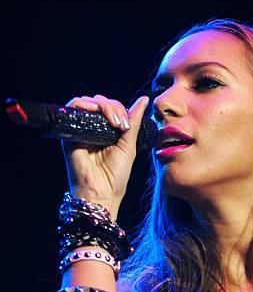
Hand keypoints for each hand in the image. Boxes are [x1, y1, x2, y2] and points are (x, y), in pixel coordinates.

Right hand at [62, 93, 148, 218]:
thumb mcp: (128, 145)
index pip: (112, 107)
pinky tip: (93, 111)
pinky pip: (71, 109)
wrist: (102, 192)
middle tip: (120, 125)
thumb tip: (144, 99)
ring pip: (87, 102)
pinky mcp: (69, 133)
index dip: (119, 109)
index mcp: (108, 132)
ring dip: (101, 105)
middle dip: (112, 107)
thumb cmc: (116, 175)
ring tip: (111, 121)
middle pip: (100, 102)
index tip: (126, 126)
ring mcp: (81, 130)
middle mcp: (93, 129)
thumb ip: (133, 121)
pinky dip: (82, 104)